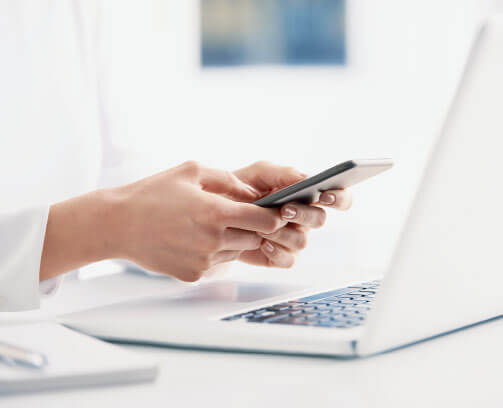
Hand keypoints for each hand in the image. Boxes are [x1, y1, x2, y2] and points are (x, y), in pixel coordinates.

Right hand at [41, 161, 286, 281]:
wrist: (117, 224)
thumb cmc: (153, 193)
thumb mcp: (191, 172)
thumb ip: (228, 180)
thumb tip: (253, 193)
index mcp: (216, 212)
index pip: (266, 221)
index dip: (273, 216)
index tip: (273, 211)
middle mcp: (214, 241)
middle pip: (255, 238)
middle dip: (253, 228)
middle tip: (236, 216)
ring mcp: (204, 261)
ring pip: (237, 252)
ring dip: (232, 240)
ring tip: (208, 226)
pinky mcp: (193, 275)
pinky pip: (217, 264)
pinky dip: (213, 254)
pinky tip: (192, 240)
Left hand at [233, 161, 352, 267]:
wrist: (216, 212)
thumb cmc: (242, 189)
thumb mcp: (259, 173)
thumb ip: (283, 173)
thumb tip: (307, 178)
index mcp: (307, 196)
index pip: (338, 197)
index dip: (339, 197)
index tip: (325, 195)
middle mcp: (305, 219)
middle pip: (320, 220)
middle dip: (303, 215)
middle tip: (284, 210)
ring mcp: (294, 239)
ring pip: (301, 242)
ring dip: (281, 233)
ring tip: (260, 226)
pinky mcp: (280, 257)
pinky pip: (288, 260)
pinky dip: (275, 252)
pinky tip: (261, 243)